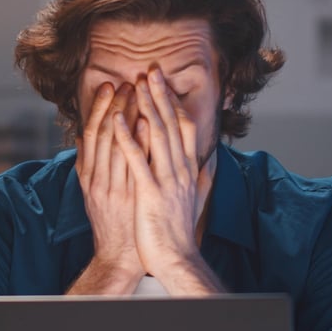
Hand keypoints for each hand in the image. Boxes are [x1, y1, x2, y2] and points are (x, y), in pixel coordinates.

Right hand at [74, 82, 144, 281]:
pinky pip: (134, 164)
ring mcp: (113, 188)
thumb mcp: (91, 190)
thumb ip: (89, 162)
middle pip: (105, 134)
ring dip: (128, 116)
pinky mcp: (128, 198)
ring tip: (138, 92)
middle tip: (127, 81)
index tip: (108, 86)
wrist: (118, 255)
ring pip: (118, 144)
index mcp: (88, 174)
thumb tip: (86, 136)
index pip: (92, 132)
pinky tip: (146, 123)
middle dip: (115, 105)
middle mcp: (97, 178)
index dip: (99, 107)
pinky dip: (139, 143)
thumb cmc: (110, 220)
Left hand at [113, 67, 221, 292]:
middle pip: (172, 124)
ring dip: (146, 106)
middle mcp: (181, 170)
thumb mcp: (197, 200)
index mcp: (190, 170)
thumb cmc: (181, 233)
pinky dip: (129, 136)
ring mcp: (167, 180)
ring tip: (136, 83)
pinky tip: (120, 118)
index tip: (164, 84)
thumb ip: (204, 179)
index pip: (185, 128)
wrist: (177, 260)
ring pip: (157, 135)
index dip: (174, 103)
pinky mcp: (150, 193)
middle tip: (151, 70)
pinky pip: (138, 159)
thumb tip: (211, 163)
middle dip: (160, 95)